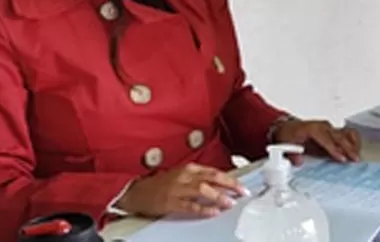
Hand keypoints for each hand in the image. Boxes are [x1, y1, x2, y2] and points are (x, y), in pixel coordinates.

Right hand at [117, 163, 247, 218]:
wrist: (136, 191)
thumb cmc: (160, 184)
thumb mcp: (181, 176)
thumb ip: (199, 178)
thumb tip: (220, 185)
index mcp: (189, 168)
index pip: (215, 172)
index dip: (230, 178)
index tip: (242, 185)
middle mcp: (185, 176)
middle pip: (213, 178)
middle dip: (230, 185)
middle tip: (242, 192)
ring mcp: (178, 188)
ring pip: (203, 190)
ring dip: (219, 196)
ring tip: (230, 202)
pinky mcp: (171, 201)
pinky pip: (190, 205)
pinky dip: (203, 208)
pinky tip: (212, 212)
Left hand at [271, 118, 361, 161]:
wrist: (289, 128)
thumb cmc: (289, 135)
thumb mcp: (285, 144)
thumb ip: (292, 154)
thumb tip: (298, 161)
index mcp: (312, 128)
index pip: (326, 139)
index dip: (334, 149)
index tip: (341, 158)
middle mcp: (323, 126)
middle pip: (339, 136)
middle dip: (348, 148)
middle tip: (354, 159)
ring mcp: (330, 128)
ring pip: (347, 133)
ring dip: (353, 144)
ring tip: (357, 155)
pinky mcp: (334, 132)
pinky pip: (348, 134)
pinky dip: (354, 141)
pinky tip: (356, 150)